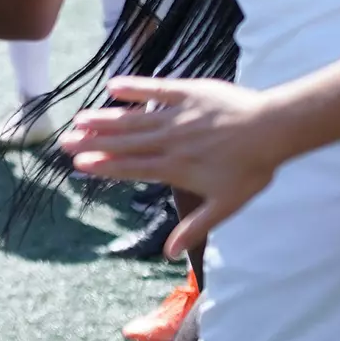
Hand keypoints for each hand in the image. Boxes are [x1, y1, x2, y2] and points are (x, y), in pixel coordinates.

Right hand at [59, 76, 286, 258]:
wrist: (273, 129)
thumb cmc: (251, 169)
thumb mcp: (226, 205)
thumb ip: (196, 227)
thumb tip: (171, 254)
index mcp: (175, 167)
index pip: (132, 167)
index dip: (105, 166)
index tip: (80, 165)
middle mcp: (169, 140)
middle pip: (124, 142)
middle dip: (93, 142)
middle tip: (65, 142)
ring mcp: (176, 115)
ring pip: (133, 118)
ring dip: (105, 118)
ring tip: (80, 118)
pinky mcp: (187, 92)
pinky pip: (155, 88)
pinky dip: (134, 87)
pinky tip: (112, 85)